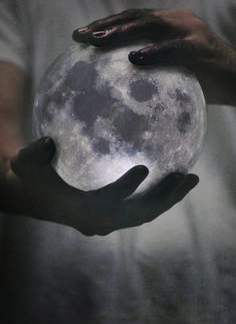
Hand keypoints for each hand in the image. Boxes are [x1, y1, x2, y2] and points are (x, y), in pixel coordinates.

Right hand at [5, 137, 197, 235]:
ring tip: (189, 178)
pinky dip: (159, 197)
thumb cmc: (32, 178)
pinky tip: (172, 181)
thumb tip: (48, 142)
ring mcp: (109, 220)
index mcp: (79, 210)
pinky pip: (142, 209)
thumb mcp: (25, 164)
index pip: (106, 203)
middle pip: (138, 214)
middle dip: (164, 198)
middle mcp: (99, 220)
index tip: (145, 168)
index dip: (125, 188)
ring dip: (168, 198)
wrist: (35, 197)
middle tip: (188, 177)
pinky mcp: (114, 214)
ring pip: (145, 214)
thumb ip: (34, 154)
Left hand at [73, 8, 235, 104]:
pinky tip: (136, 57)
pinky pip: (175, 47)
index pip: (131, 20)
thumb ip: (150, 68)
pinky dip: (155, 51)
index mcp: (167, 25)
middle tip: (80, 36)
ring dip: (122, 32)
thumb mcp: (170, 69)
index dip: (106, 25)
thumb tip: (120, 84)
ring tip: (98, 40)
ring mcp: (190, 30)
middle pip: (135, 17)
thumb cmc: (200, 77)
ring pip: (150, 24)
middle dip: (106, 25)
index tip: (81, 37)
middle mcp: (176, 20)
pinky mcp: (202, 46)